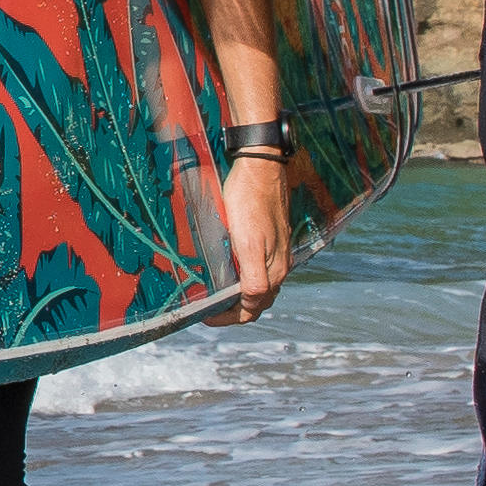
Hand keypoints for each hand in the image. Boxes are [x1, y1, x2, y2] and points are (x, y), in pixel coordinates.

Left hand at [213, 149, 293, 321]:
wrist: (261, 167)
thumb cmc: (250, 201)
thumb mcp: (248, 243)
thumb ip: (253, 277)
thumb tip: (252, 302)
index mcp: (274, 271)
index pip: (253, 310)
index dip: (227, 318)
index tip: (205, 316)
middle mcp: (280, 265)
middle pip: (259, 301)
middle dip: (234, 311)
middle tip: (210, 308)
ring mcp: (277, 252)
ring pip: (261, 285)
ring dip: (240, 295)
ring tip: (217, 293)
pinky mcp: (272, 238)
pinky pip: (260, 269)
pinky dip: (245, 277)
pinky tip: (230, 268)